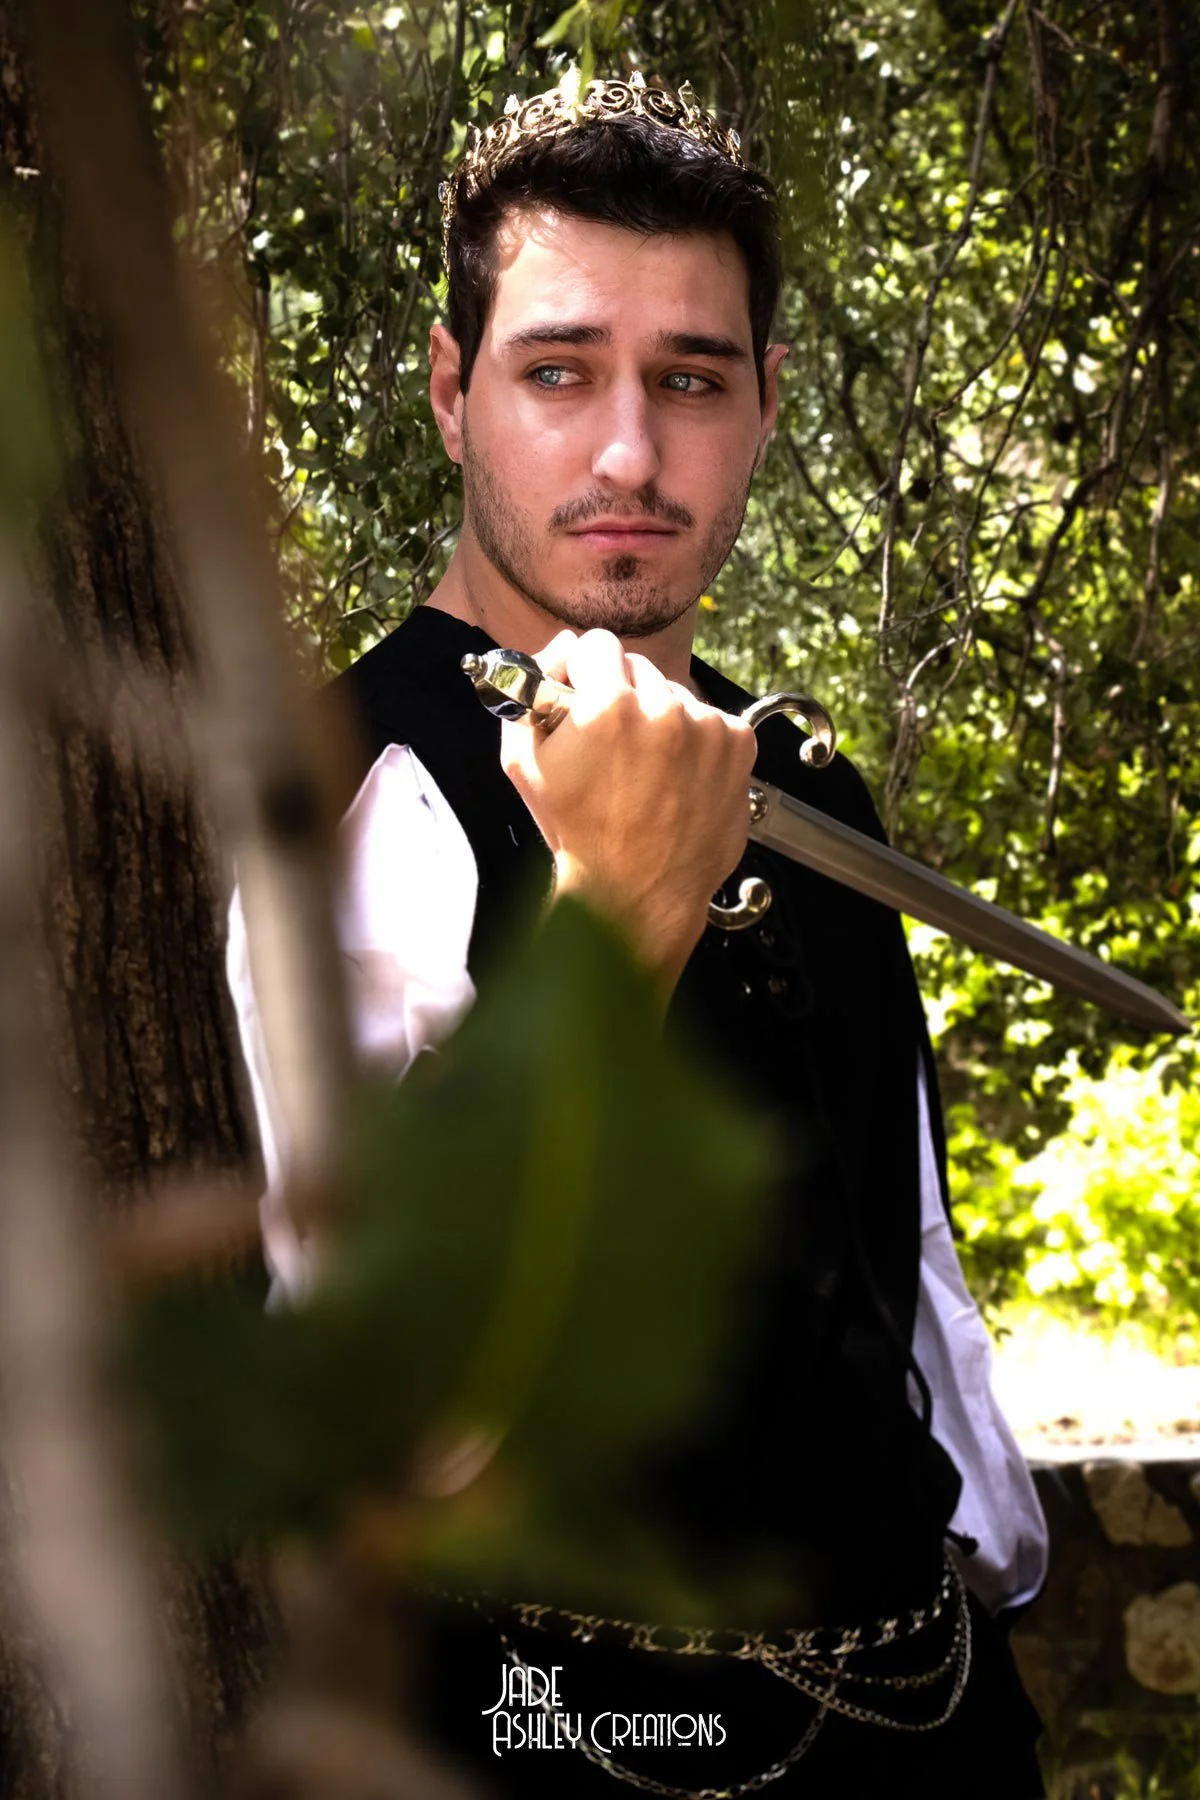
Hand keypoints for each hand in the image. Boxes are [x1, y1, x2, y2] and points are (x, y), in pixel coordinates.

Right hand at [499, 629, 757, 992]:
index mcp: (607, 706)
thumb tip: (561, 647)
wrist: (637, 893)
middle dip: (622, 697)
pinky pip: (709, 719)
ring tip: (647, 772)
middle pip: (637, 668)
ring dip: (660, 720)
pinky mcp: (738, 743)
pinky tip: (677, 779)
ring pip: (675, 693)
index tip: (583, 698)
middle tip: (613, 748)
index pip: (597, 644)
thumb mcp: (524, 762)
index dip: (584, 672)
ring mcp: (707, 726)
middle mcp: (664, 708)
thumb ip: (530, 692)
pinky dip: (695, 742)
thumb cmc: (578, 832)